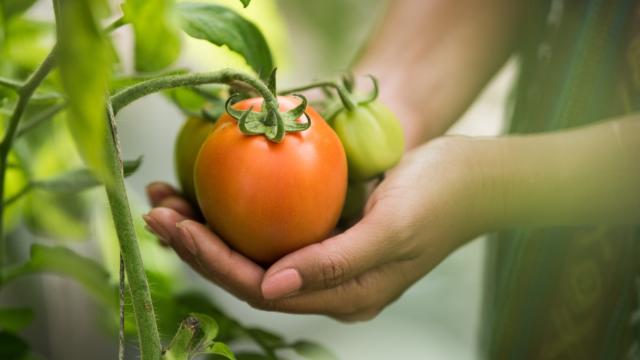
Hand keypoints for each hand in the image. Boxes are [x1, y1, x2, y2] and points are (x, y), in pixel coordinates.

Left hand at [144, 137, 493, 321]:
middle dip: (199, 246)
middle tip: (157, 212)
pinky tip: (210, 191)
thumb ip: (334, 264)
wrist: (473, 176)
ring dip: (210, 228)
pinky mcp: (327, 231)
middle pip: (250, 272)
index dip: (215, 261)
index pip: (264, 288)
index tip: (178, 229)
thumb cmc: (440, 197)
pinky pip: (271, 227)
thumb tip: (270, 288)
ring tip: (168, 201)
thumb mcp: (391, 229)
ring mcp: (327, 258)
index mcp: (345, 296)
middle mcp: (329, 284)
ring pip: (255, 250)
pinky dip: (237, 211)